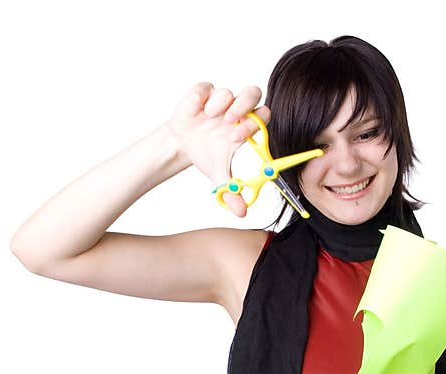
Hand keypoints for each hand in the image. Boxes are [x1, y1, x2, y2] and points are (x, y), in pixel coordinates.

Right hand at [165, 82, 271, 216]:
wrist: (183, 145)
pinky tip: (198, 111)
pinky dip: (204, 98)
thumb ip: (232, 192)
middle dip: (245, 105)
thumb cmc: (207, 154)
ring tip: (211, 118)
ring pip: (229, 91)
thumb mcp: (219, 175)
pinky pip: (207, 87)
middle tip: (231, 120)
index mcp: (247, 126)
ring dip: (222, 103)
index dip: (254, 125)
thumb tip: (242, 213)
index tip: (239, 138)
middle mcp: (237, 109)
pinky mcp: (203, 92)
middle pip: (254, 93)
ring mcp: (221, 99)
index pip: (262, 117)